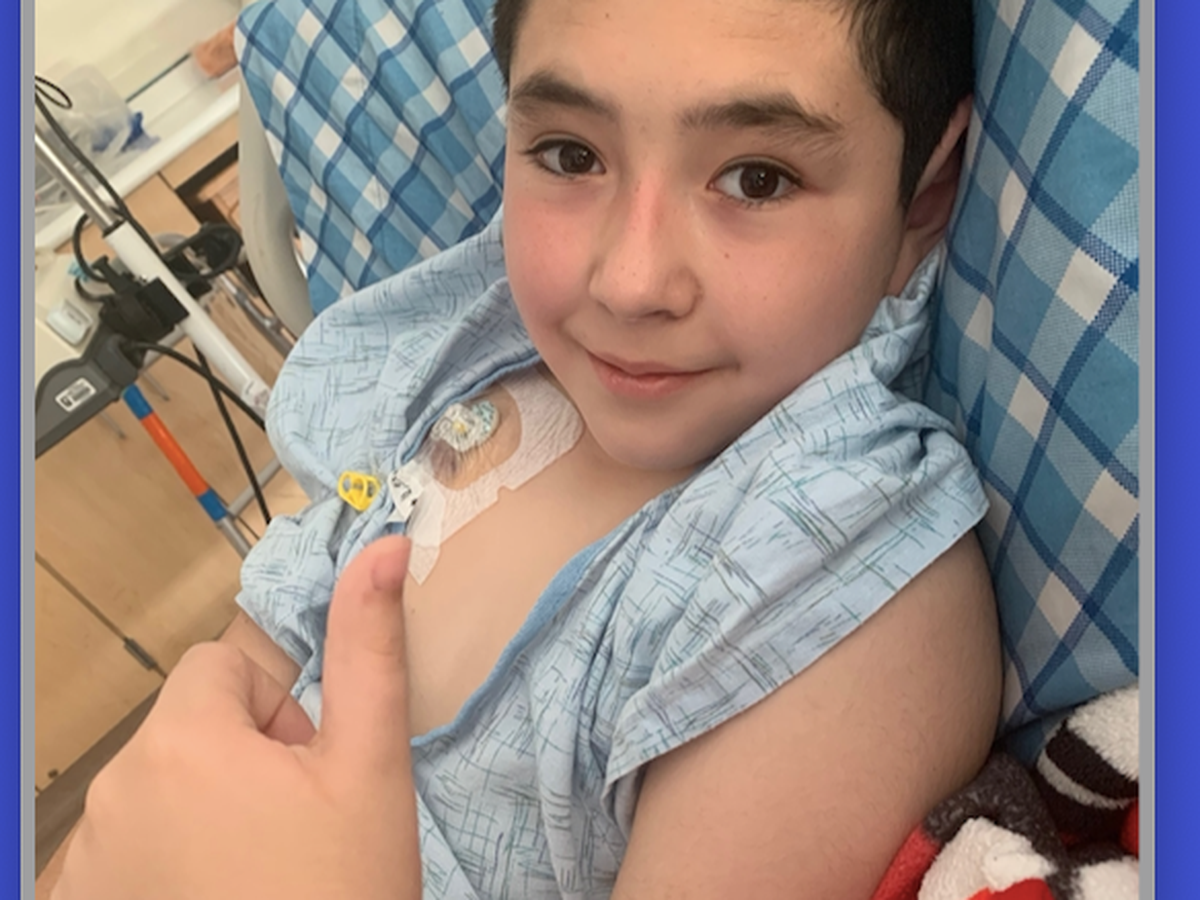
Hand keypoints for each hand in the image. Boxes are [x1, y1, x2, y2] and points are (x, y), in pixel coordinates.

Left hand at [53, 536, 420, 899]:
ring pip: (154, 789)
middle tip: (293, 832)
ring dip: (199, 811)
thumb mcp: (370, 768)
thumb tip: (388, 546)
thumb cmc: (344, 890)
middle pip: (185, 729)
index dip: (276, 713)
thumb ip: (370, 647)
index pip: (220, 670)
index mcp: (182, 740)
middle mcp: (110, 792)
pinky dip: (157, 865)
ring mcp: (84, 863)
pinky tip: (212, 898)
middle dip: (239, 760)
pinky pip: (118, 852)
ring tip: (255, 876)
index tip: (307, 776)